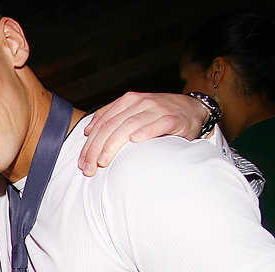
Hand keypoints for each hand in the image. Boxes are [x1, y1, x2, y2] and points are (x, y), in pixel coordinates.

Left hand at [79, 92, 207, 175]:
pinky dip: (146, 131)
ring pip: (129, 126)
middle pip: (112, 126)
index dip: (89, 144)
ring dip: (113, 144)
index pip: (102, 123)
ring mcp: (157, 109)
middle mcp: (141, 102)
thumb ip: (111, 118)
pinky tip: (135, 140)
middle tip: (89, 168)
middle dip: (96, 149)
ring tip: (103, 161)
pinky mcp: (174, 118)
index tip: (82, 163)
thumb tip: (87, 130)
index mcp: (127, 101)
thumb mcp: (132, 112)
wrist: (192, 109)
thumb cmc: (158, 115)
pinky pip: (158, 124)